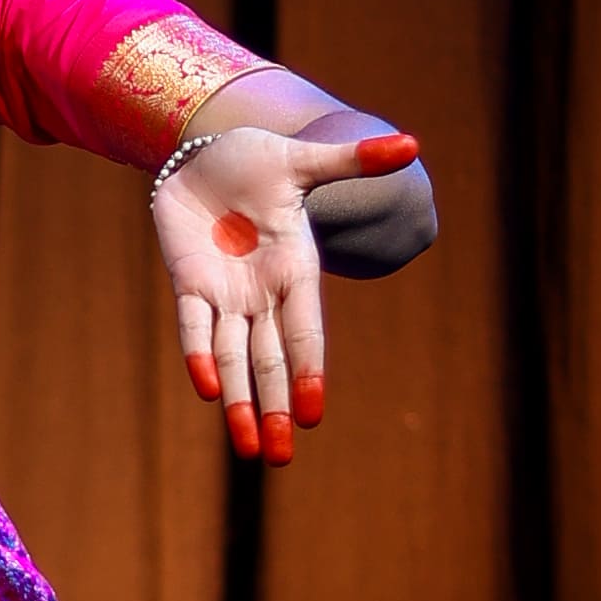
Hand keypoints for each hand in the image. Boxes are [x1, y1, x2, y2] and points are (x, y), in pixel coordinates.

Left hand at [150, 127, 420, 464]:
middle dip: (274, 405)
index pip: (305, 329)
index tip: (313, 414)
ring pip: (234, 358)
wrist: (205, 156)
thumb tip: (410, 143)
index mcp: (296, 269)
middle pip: (271, 359)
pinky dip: (199, 355)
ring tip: (249, 449)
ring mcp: (226, 293)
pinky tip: (207, 390)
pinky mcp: (190, 283)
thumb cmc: (257, 159)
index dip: (309, 370)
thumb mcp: (302, 161)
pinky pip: (194, 327)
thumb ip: (351, 160)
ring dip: (239, 403)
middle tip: (278, 457)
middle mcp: (263, 292)